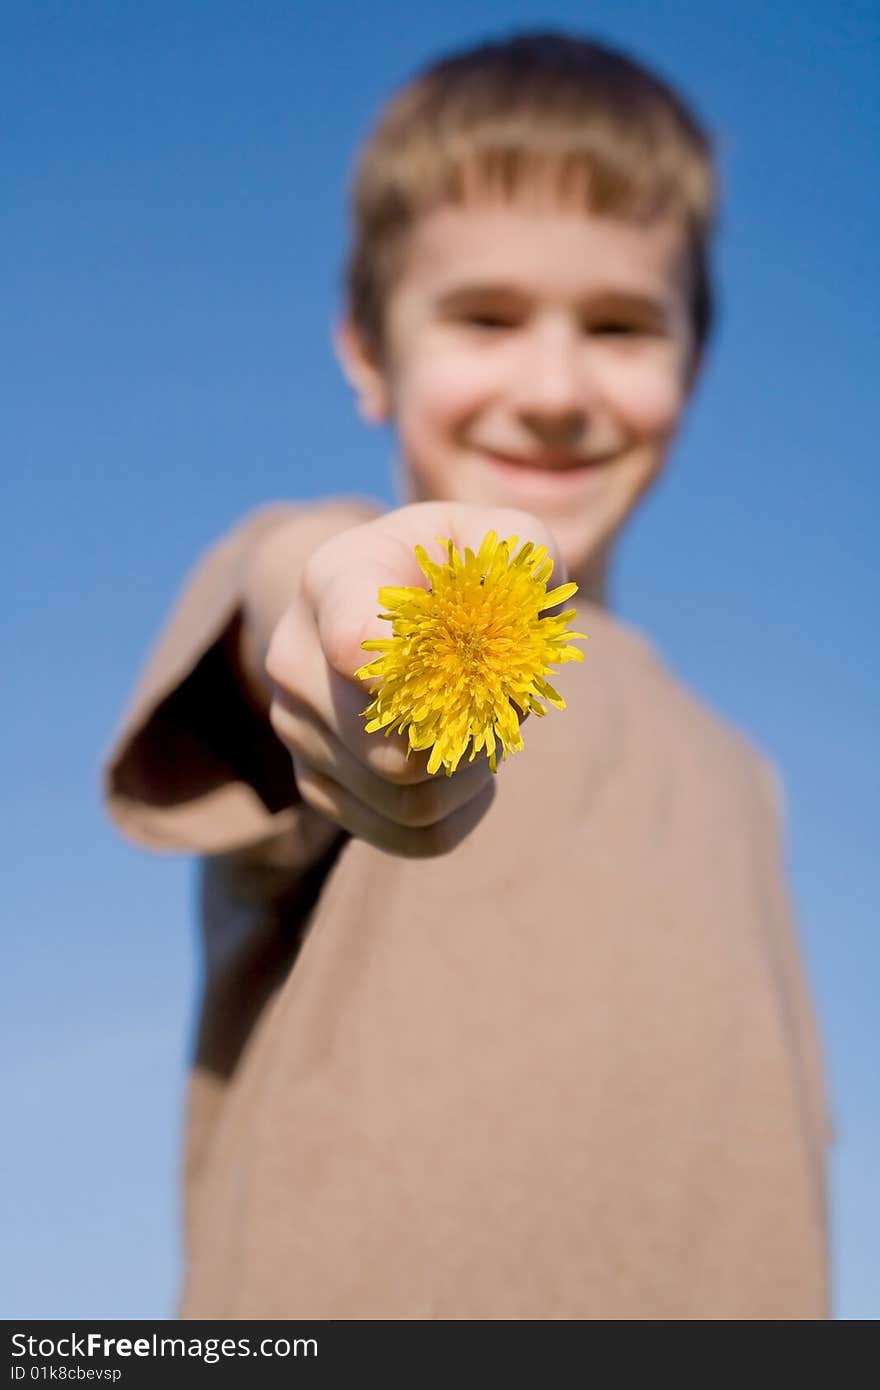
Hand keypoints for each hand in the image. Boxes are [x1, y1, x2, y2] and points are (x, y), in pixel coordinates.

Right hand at [265, 501, 565, 857]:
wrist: (384, 606)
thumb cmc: (450, 570)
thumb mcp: (486, 538)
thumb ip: (517, 547)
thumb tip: (525, 587)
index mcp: (335, 580)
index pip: (354, 640)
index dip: (404, 671)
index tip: (454, 666)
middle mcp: (295, 658)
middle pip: (397, 745)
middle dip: (474, 730)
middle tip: (500, 695)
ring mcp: (296, 729)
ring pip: (408, 798)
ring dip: (472, 773)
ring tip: (484, 726)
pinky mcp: (316, 785)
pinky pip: (409, 836)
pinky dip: (459, 813)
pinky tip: (470, 771)